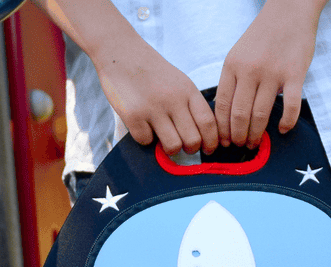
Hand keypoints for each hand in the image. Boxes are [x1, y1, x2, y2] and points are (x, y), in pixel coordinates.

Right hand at [33, 0, 217, 154]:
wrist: (120, 51)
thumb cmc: (152, 72)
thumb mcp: (179, 82)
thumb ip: (190, 105)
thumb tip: (201, 138)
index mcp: (188, 90)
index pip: (208, 123)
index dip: (211, 142)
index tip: (208, 150)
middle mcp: (173, 99)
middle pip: (193, 140)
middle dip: (190, 149)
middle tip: (183, 146)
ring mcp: (152, 107)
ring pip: (173, 146)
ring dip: (169, 149)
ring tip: (163, 139)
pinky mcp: (133, 115)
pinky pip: (146, 141)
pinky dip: (145, 138)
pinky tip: (142, 125)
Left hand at [214, 0, 326, 148]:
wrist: (289, 11)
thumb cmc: (262, 37)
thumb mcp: (237, 55)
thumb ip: (231, 81)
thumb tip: (223, 112)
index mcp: (232, 66)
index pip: (222, 105)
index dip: (222, 128)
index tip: (223, 142)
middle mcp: (250, 70)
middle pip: (240, 114)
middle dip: (237, 136)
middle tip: (240, 145)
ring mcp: (273, 72)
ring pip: (261, 114)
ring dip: (256, 134)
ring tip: (254, 143)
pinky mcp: (295, 73)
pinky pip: (291, 106)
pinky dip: (287, 122)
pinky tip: (283, 130)